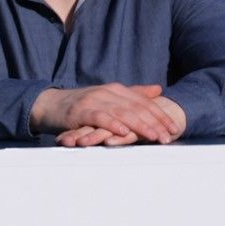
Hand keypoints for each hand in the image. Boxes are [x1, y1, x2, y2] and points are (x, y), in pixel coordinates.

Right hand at [32, 83, 185, 146]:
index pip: (143, 102)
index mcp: (117, 90)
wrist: (50, 105)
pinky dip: (113, 124)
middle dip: (155, 122)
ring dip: (140, 125)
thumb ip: (134, 94)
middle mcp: (108, 92)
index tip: (173, 128)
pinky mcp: (81, 111)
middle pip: (136, 107)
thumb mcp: (109, 98)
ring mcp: (95, 100)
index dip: (160, 115)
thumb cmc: (82, 105)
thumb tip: (158, 89)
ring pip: (122, 112)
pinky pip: (100, 117)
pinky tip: (124, 132)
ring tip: (154, 136)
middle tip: (168, 136)